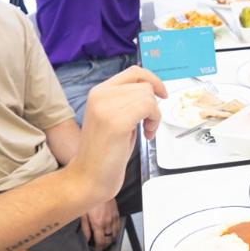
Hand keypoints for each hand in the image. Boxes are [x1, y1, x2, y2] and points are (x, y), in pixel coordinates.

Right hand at [70, 66, 166, 204]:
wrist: (88, 177)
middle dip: (154, 105)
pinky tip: (146, 134)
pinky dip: (154, 120)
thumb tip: (151, 91)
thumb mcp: (114, 118)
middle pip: (144, 85)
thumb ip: (127, 102)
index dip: (152, 80)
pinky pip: (149, 107)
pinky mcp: (117, 121)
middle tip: (148, 125)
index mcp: (98, 92)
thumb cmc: (103, 153)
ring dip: (154, 115)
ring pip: (148, 96)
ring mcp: (107, 107)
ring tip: (145, 131)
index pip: (133, 72)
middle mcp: (101, 95)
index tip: (161, 94)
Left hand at [81, 198, 121, 250]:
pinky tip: (111, 231)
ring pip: (115, 234)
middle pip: (109, 240)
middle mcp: (107, 222)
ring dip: (110, 239)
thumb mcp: (82, 214)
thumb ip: (85, 228)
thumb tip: (86, 238)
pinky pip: (118, 226)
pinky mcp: (116, 213)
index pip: (101, 242)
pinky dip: (115, 231)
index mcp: (98, 223)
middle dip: (105, 245)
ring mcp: (113, 218)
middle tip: (100, 246)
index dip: (99, 249)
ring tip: (105, 240)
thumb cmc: (90, 199)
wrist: (100, 187)